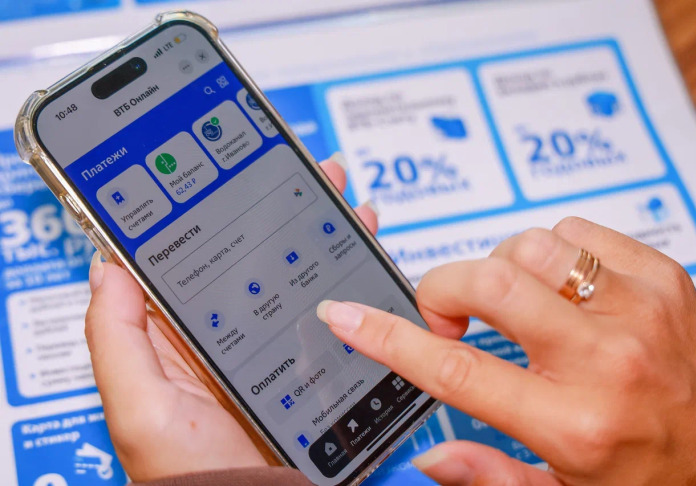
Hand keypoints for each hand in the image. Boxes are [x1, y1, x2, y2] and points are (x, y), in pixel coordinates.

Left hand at [85, 155, 376, 481]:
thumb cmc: (193, 473)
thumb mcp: (140, 405)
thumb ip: (117, 336)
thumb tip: (107, 263)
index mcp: (186, 336)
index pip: (200, 256)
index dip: (216, 208)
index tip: (235, 166)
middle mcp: (233, 333)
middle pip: (259, 254)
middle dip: (283, 205)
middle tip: (301, 165)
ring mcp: (278, 344)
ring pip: (300, 269)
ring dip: (322, 227)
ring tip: (339, 190)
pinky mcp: (315, 359)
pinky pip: (336, 305)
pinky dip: (352, 271)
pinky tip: (364, 242)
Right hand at [317, 218, 695, 484]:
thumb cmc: (658, 476)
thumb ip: (490, 476)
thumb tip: (431, 457)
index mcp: (572, 425)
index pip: (455, 371)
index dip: (389, 338)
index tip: (348, 315)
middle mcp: (605, 360)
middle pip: (490, 284)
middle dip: (443, 287)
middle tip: (447, 313)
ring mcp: (638, 309)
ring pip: (532, 246)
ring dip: (500, 267)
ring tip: (511, 302)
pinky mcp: (661, 276)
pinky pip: (578, 233)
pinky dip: (551, 252)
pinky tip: (560, 287)